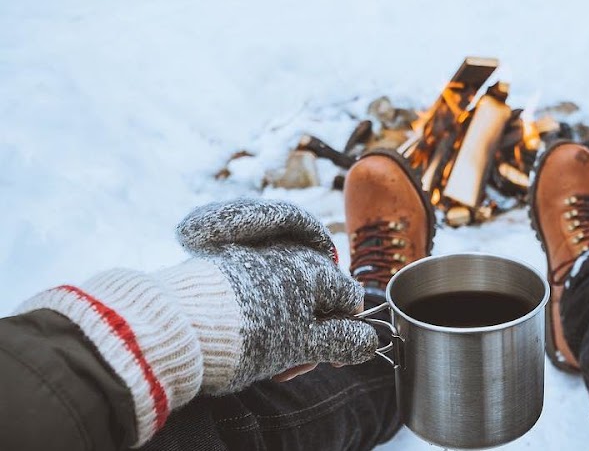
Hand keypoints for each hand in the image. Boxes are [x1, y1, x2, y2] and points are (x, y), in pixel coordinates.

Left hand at [174, 198, 377, 393]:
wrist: (184, 323)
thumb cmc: (253, 335)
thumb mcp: (305, 346)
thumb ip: (343, 342)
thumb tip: (369, 342)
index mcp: (317, 271)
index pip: (349, 299)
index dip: (347, 332)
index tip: (333, 359)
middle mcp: (292, 256)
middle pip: (318, 300)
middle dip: (312, 337)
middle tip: (292, 368)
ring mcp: (260, 259)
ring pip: (289, 299)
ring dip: (287, 333)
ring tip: (268, 363)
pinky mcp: (233, 266)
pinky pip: (262, 293)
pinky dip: (263, 318)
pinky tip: (247, 343)